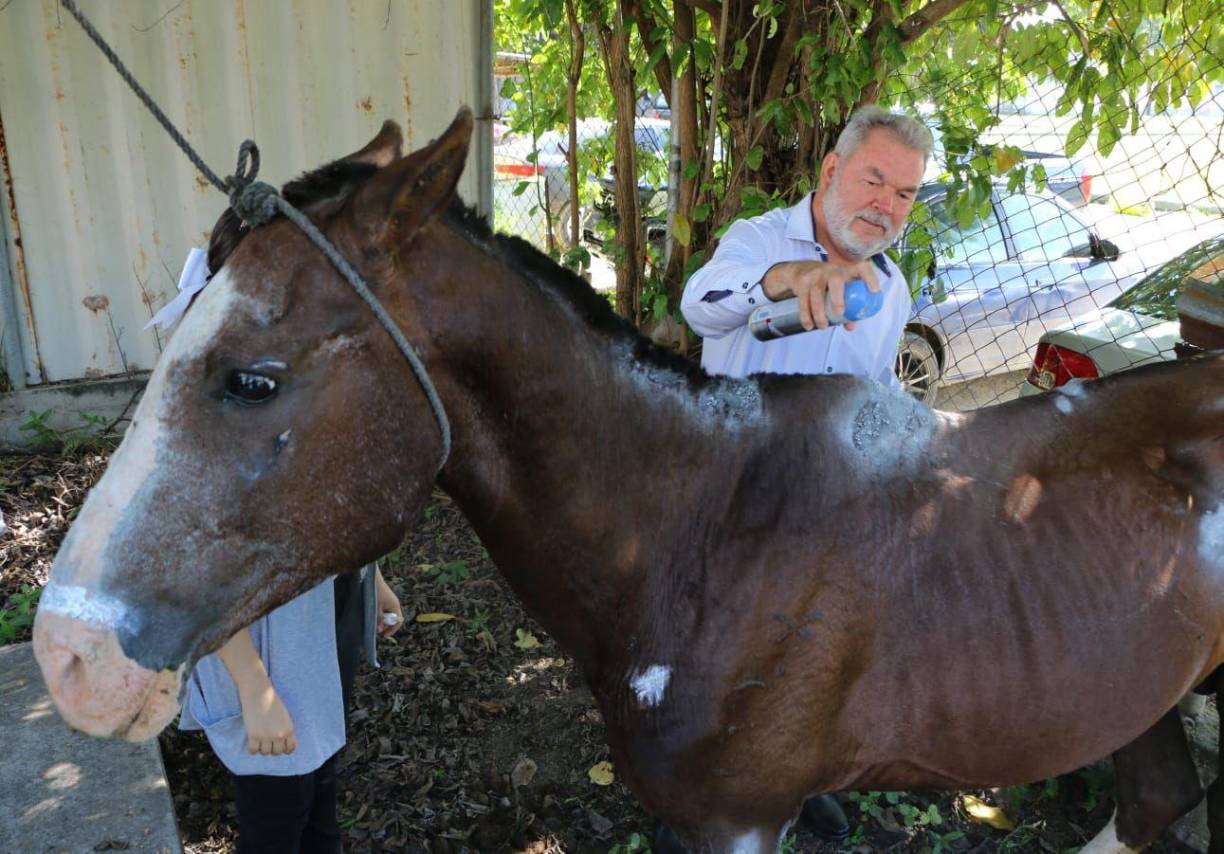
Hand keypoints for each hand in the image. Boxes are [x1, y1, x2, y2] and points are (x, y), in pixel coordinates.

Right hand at [238, 683, 296, 755]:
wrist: (259, 694)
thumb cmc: (271, 702)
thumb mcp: (284, 716)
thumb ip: (285, 729)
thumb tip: (281, 742)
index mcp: (289, 729)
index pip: (290, 748)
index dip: (285, 750)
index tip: (280, 747)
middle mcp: (279, 735)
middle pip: (277, 752)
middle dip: (272, 748)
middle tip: (267, 742)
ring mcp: (266, 737)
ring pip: (265, 752)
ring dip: (262, 748)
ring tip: (259, 740)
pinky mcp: (254, 736)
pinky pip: (253, 751)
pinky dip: (252, 748)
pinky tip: (252, 741)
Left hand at [375, 568, 403, 637]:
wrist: (374, 579)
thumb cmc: (376, 593)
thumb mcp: (376, 608)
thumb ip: (379, 619)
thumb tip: (380, 631)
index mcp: (395, 607)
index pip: (398, 622)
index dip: (392, 629)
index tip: (384, 635)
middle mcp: (395, 605)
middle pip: (394, 620)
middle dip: (386, 625)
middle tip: (377, 629)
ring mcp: (391, 602)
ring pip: (389, 615)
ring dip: (383, 620)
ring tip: (375, 621)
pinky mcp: (387, 600)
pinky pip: (386, 611)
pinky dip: (382, 614)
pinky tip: (375, 613)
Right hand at [762, 260, 880, 330]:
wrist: (800, 271)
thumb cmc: (827, 283)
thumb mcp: (839, 289)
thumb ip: (847, 306)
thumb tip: (850, 326)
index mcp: (847, 270)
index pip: (862, 268)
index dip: (870, 278)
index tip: (875, 291)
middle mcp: (832, 269)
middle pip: (835, 280)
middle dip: (837, 297)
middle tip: (840, 313)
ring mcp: (815, 274)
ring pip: (817, 293)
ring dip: (819, 312)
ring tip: (823, 326)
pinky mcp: (802, 281)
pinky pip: (803, 300)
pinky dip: (806, 315)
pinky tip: (809, 325)